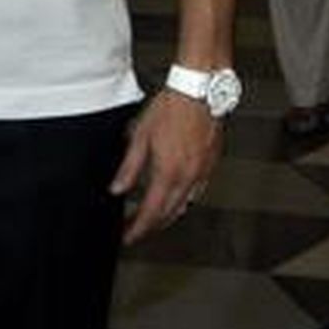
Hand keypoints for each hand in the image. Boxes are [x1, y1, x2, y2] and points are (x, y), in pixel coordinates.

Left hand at [109, 88, 221, 243]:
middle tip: (136, 229)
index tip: (128, 236)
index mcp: (169, 172)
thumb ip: (129, 167)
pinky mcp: (211, 164)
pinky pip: (196, 191)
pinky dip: (183, 200)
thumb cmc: (170, 108)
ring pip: (185, 204)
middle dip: (152, 226)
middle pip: (170, 213)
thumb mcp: (140, 136)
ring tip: (151, 217)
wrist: (199, 92)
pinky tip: (174, 196)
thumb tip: (117, 189)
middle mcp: (189, 177)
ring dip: (168, 215)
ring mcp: (203, 172)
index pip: (152, 211)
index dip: (138, 228)